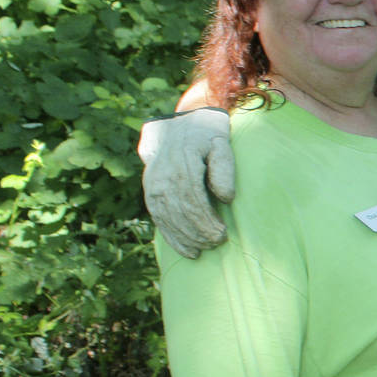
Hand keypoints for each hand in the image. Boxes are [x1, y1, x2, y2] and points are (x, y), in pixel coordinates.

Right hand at [139, 107, 235, 256]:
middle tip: (217, 243)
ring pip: (168, 219)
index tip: (223, 234)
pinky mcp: (150, 192)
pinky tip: (188, 251)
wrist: (179, 125)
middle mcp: (162, 177)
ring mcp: (153, 185)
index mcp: (181, 165)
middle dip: (199, 233)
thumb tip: (226, 198)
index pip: (192, 201)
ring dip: (187, 238)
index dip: (206, 222)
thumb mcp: (221, 144)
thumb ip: (224, 168)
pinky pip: (159, 219)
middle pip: (180, 213)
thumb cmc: (207, 136)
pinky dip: (173, 238)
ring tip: (205, 249)